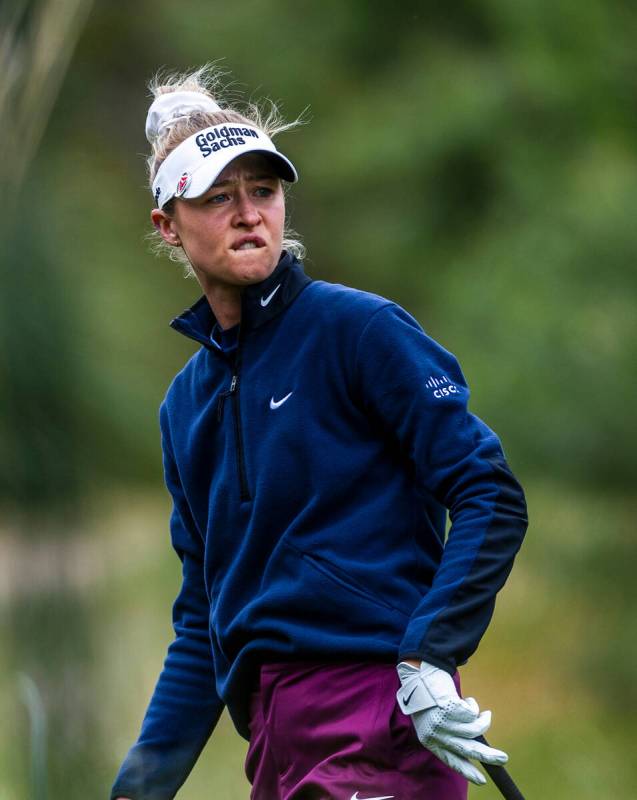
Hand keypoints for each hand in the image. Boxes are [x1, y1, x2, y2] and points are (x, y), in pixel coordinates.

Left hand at [396, 661, 507, 784]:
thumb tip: (472, 749)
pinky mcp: (452, 709)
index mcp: (431, 741)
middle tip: (503, 758)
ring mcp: (444, 722)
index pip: (451, 760)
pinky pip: (473, 713)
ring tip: (484, 714)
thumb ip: (446, 735)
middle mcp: (438, 734)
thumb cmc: (428, 698)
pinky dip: (474, 706)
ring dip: (483, 721)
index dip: (467, 771)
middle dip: (488, 756)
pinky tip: (468, 700)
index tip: (481, 781)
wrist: (419, 674)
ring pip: (475, 730)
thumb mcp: (431, 721)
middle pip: (467, 750)